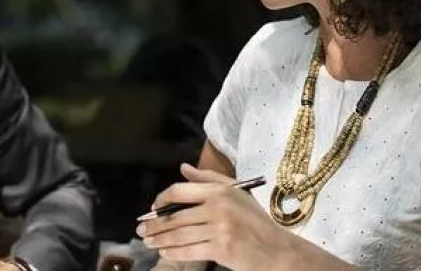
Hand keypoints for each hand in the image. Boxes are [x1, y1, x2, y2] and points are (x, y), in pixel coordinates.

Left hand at [137, 164, 292, 270]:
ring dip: (159, 239)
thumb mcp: (237, 193)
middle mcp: (218, 207)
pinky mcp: (221, 249)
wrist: (278, 250)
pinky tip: (165, 253)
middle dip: (155, 224)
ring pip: (179, 234)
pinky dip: (173, 253)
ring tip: (148, 242)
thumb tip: (183, 168)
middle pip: (175, 216)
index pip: (180, 191)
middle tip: (141, 229)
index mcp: (220, 191)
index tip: (154, 207)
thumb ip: (209, 179)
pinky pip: (189, 250)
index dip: (162, 200)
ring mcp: (219, 229)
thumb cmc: (257, 222)